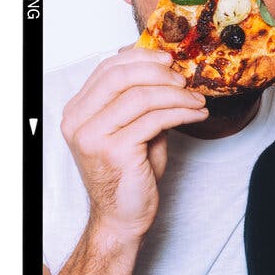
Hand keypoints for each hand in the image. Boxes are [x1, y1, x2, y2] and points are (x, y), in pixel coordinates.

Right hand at [58, 46, 210, 240]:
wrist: (123, 216)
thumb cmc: (130, 174)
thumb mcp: (134, 130)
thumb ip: (141, 103)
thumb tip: (166, 72)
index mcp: (77, 111)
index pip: (106, 69)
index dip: (139, 57)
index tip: (168, 58)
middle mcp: (78, 121)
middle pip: (119, 76)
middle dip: (157, 72)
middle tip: (184, 79)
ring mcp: (93, 136)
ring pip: (139, 97)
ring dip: (175, 95)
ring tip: (197, 100)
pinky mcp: (115, 150)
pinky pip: (154, 120)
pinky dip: (181, 113)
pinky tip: (196, 115)